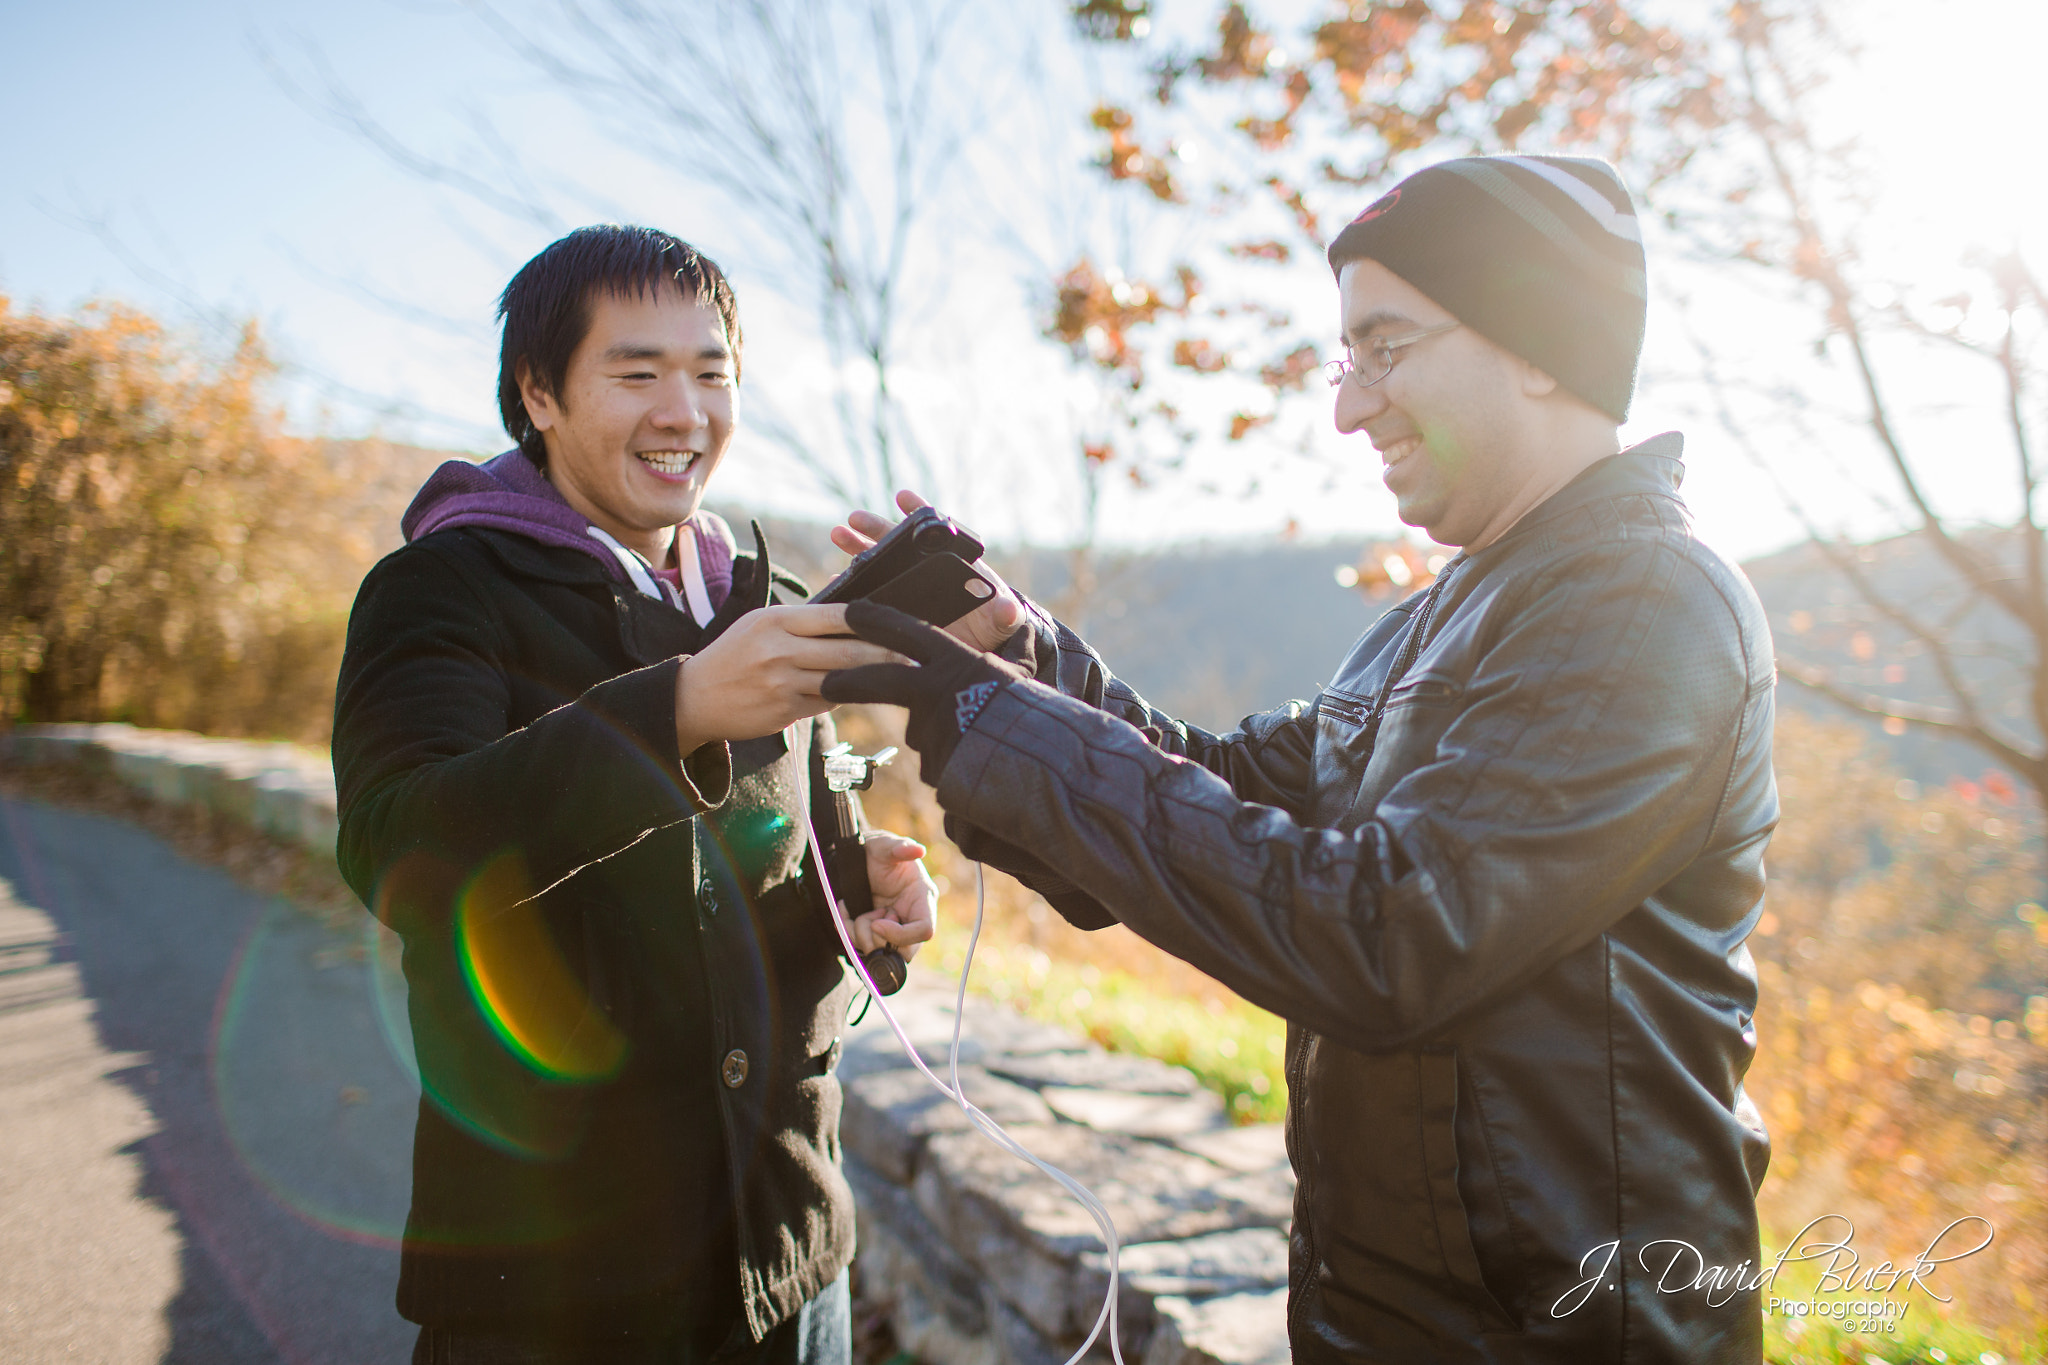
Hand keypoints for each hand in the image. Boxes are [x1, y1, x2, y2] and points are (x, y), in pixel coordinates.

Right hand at [673, 604, 900, 753]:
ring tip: (902, 674)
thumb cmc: (734, 654)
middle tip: (916, 654)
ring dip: (873, 677)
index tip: (900, 621)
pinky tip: (859, 691)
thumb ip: (801, 622)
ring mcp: (783, 683)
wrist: (694, 696)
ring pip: (842, 679)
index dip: (873, 619)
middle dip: (887, 653)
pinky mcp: (785, 711)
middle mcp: (780, 650)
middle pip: (848, 651)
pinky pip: (827, 702)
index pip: (837, 616)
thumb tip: (851, 618)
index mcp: (776, 621)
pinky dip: (844, 696)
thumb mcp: (759, 624)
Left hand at [820, 601, 1029, 784]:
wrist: (1041, 762)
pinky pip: (936, 760)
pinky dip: (950, 762)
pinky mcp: (932, 762)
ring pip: (919, 727)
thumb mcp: (1021, 672)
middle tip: (827, 684)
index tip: (850, 612)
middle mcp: (935, 690)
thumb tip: (1018, 615)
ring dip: (937, 734)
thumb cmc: (1033, 713)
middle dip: (847, 681)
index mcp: (954, 660)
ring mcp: (930, 727)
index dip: (874, 620)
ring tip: (969, 744)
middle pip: (879, 679)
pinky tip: (972, 766)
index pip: (904, 631)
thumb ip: (1014, 644)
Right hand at [829, 489, 1024, 652]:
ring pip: (879, 562)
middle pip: (897, 543)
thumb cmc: (992, 628)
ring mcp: (907, 589)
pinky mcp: (894, 609)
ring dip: (857, 548)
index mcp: (951, 564)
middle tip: (854, 519)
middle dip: (876, 528)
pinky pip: (869, 594)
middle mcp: (924, 571)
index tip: (902, 496)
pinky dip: (852, 586)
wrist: (977, 652)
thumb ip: (1005, 615)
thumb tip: (1009, 607)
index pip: (934, 532)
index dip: (919, 511)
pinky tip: (836, 582)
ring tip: (838, 535)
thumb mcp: (1000, 622)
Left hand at [852, 830, 935, 962]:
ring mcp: (896, 928)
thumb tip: (917, 850)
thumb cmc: (877, 851)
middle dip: (879, 940)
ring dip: (862, 936)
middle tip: (867, 918)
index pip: (924, 930)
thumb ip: (900, 848)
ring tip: (857, 912)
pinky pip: (865, 948)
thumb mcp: (885, 846)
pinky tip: (847, 914)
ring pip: (884, 953)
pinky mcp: (878, 934)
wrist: (858, 859)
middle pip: (906, 951)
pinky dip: (850, 935)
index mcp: (923, 899)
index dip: (901, 935)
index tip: (876, 924)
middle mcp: (912, 917)